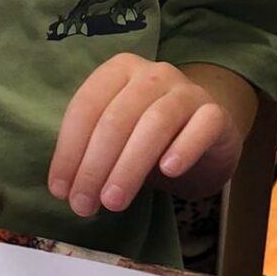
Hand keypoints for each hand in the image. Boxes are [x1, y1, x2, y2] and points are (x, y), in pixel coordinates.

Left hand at [49, 56, 243, 217]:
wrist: (207, 135)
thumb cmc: (150, 139)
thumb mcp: (115, 141)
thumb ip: (90, 155)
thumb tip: (65, 190)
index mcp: (118, 71)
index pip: (86, 108)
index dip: (69, 151)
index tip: (60, 191)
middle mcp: (152, 73)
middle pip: (117, 119)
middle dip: (95, 166)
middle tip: (83, 204)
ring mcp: (187, 91)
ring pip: (155, 123)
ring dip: (129, 166)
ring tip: (113, 202)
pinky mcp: (216, 113)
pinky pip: (202, 126)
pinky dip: (184, 147)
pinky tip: (169, 171)